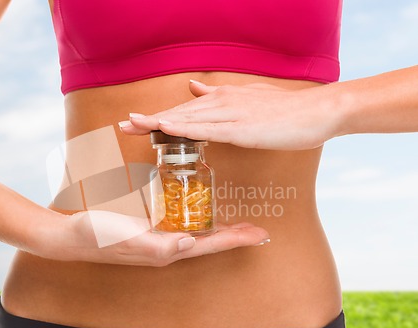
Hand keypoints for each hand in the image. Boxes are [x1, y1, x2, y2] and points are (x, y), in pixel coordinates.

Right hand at [33, 210, 269, 266]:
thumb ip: (159, 246)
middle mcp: (166, 247)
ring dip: (219, 228)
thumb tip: (191, 244)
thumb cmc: (97, 236)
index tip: (259, 233)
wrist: (72, 235)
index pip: (208, 245)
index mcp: (166, 251)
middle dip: (233, 235)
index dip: (235, 239)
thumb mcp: (127, 239)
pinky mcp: (148, 229)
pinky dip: (195, 218)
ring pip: (197, 233)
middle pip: (208, 241)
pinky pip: (179, 224)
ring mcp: (158, 238)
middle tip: (256, 228)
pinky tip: (199, 211)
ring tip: (238, 223)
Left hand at [119, 80, 341, 149]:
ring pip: (187, 119)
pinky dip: (184, 128)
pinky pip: (208, 129)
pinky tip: (165, 127)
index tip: (134, 123)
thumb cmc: (284, 111)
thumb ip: (218, 96)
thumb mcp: (247, 99)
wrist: (317, 111)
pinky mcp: (242, 129)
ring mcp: (231, 115)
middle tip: (121, 126)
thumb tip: (193, 88)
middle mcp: (222, 104)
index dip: (157, 117)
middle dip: (148, 121)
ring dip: (158, 122)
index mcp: (222, 100)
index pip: (183, 110)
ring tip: (131, 126)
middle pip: (178, 113)